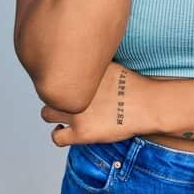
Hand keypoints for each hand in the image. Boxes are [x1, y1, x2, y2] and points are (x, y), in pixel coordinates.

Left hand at [41, 61, 160, 146]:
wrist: (147, 105)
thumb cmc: (134, 85)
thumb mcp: (110, 65)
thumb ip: (91, 64)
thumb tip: (81, 56)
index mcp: (81, 74)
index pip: (54, 73)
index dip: (57, 79)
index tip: (63, 83)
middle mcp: (75, 92)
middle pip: (46, 91)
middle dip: (53, 95)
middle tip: (63, 99)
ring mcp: (77, 113)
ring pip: (46, 113)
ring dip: (53, 114)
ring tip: (63, 116)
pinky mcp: (81, 133)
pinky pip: (57, 137)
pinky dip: (58, 134)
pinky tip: (64, 131)